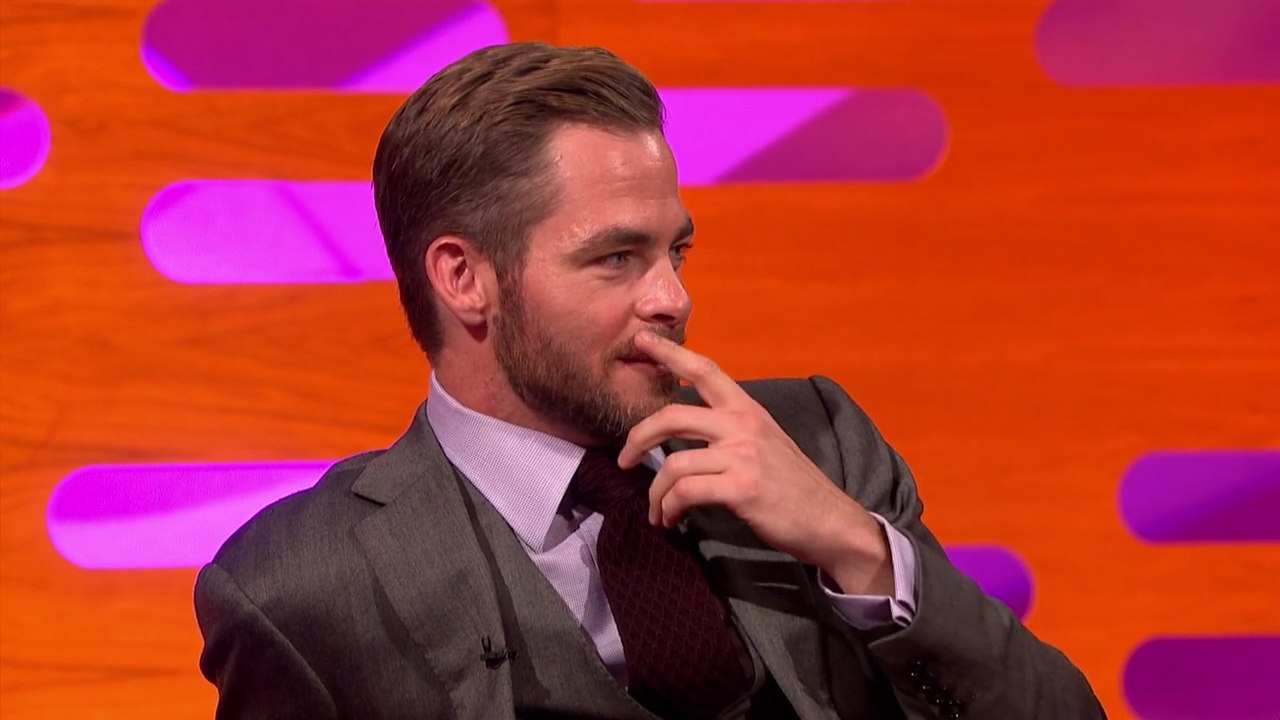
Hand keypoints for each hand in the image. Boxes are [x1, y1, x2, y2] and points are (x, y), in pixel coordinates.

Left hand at [618, 331, 894, 595]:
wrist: (831, 522)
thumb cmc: (793, 488)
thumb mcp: (766, 444)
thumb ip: (731, 432)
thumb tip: (688, 436)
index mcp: (748, 410)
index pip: (704, 370)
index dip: (669, 352)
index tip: (641, 340)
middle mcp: (743, 425)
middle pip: (671, 416)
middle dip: (638, 438)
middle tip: (624, 460)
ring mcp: (742, 455)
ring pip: (673, 465)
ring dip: (656, 493)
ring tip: (657, 511)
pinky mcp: (741, 487)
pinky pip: (685, 493)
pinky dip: (669, 508)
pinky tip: (671, 520)